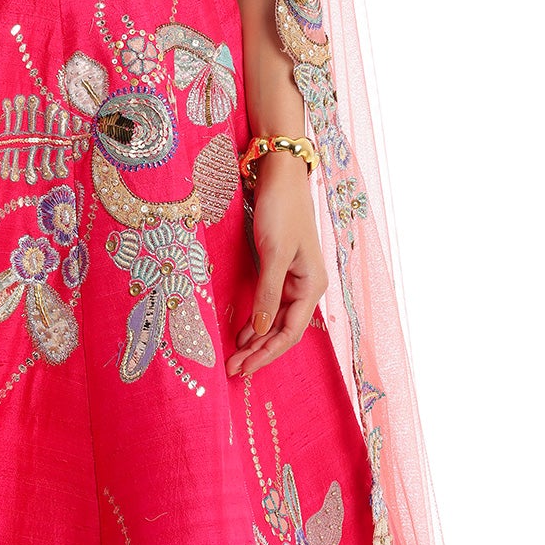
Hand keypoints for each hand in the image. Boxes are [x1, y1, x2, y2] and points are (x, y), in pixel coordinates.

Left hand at [226, 151, 328, 376]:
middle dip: (259, 351)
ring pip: (275, 319)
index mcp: (312, 285)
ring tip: (235, 358)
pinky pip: (269, 303)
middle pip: (282, 329)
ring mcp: (293, 278)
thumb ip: (268, 292)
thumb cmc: (280, 210)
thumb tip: (261, 329)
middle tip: (233, 370)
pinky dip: (256, 319)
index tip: (244, 367)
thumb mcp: (274, 252)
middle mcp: (306, 286)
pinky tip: (243, 332)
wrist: (279, 175)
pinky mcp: (279, 268)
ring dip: (256, 339)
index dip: (267, 353)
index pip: (290, 332)